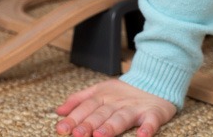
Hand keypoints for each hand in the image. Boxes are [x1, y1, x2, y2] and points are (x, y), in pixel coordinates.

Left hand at [55, 79, 175, 136]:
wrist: (153, 80)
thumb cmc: (122, 92)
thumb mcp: (98, 91)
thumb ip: (78, 100)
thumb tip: (58, 111)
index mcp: (102, 97)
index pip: (85, 108)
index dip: (74, 118)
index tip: (61, 129)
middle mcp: (117, 102)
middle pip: (101, 114)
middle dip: (88, 124)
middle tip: (77, 134)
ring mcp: (135, 107)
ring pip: (121, 117)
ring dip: (111, 126)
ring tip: (100, 135)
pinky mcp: (153, 113)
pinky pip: (151, 121)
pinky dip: (148, 128)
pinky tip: (142, 135)